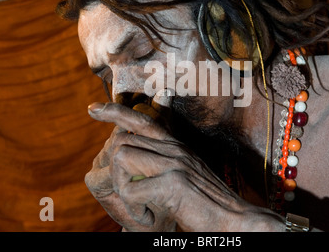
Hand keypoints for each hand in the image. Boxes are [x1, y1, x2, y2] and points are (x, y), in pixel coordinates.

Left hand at [85, 102, 270, 230]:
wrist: (235, 220)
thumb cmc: (208, 202)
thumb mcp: (186, 174)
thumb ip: (165, 162)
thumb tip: (135, 157)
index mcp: (176, 146)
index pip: (142, 119)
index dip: (115, 112)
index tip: (93, 109)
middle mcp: (174, 149)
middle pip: (122, 140)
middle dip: (113, 169)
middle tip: (127, 193)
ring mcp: (174, 163)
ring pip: (121, 157)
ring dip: (122, 187)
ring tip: (138, 206)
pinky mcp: (173, 183)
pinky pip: (131, 190)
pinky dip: (133, 209)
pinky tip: (148, 217)